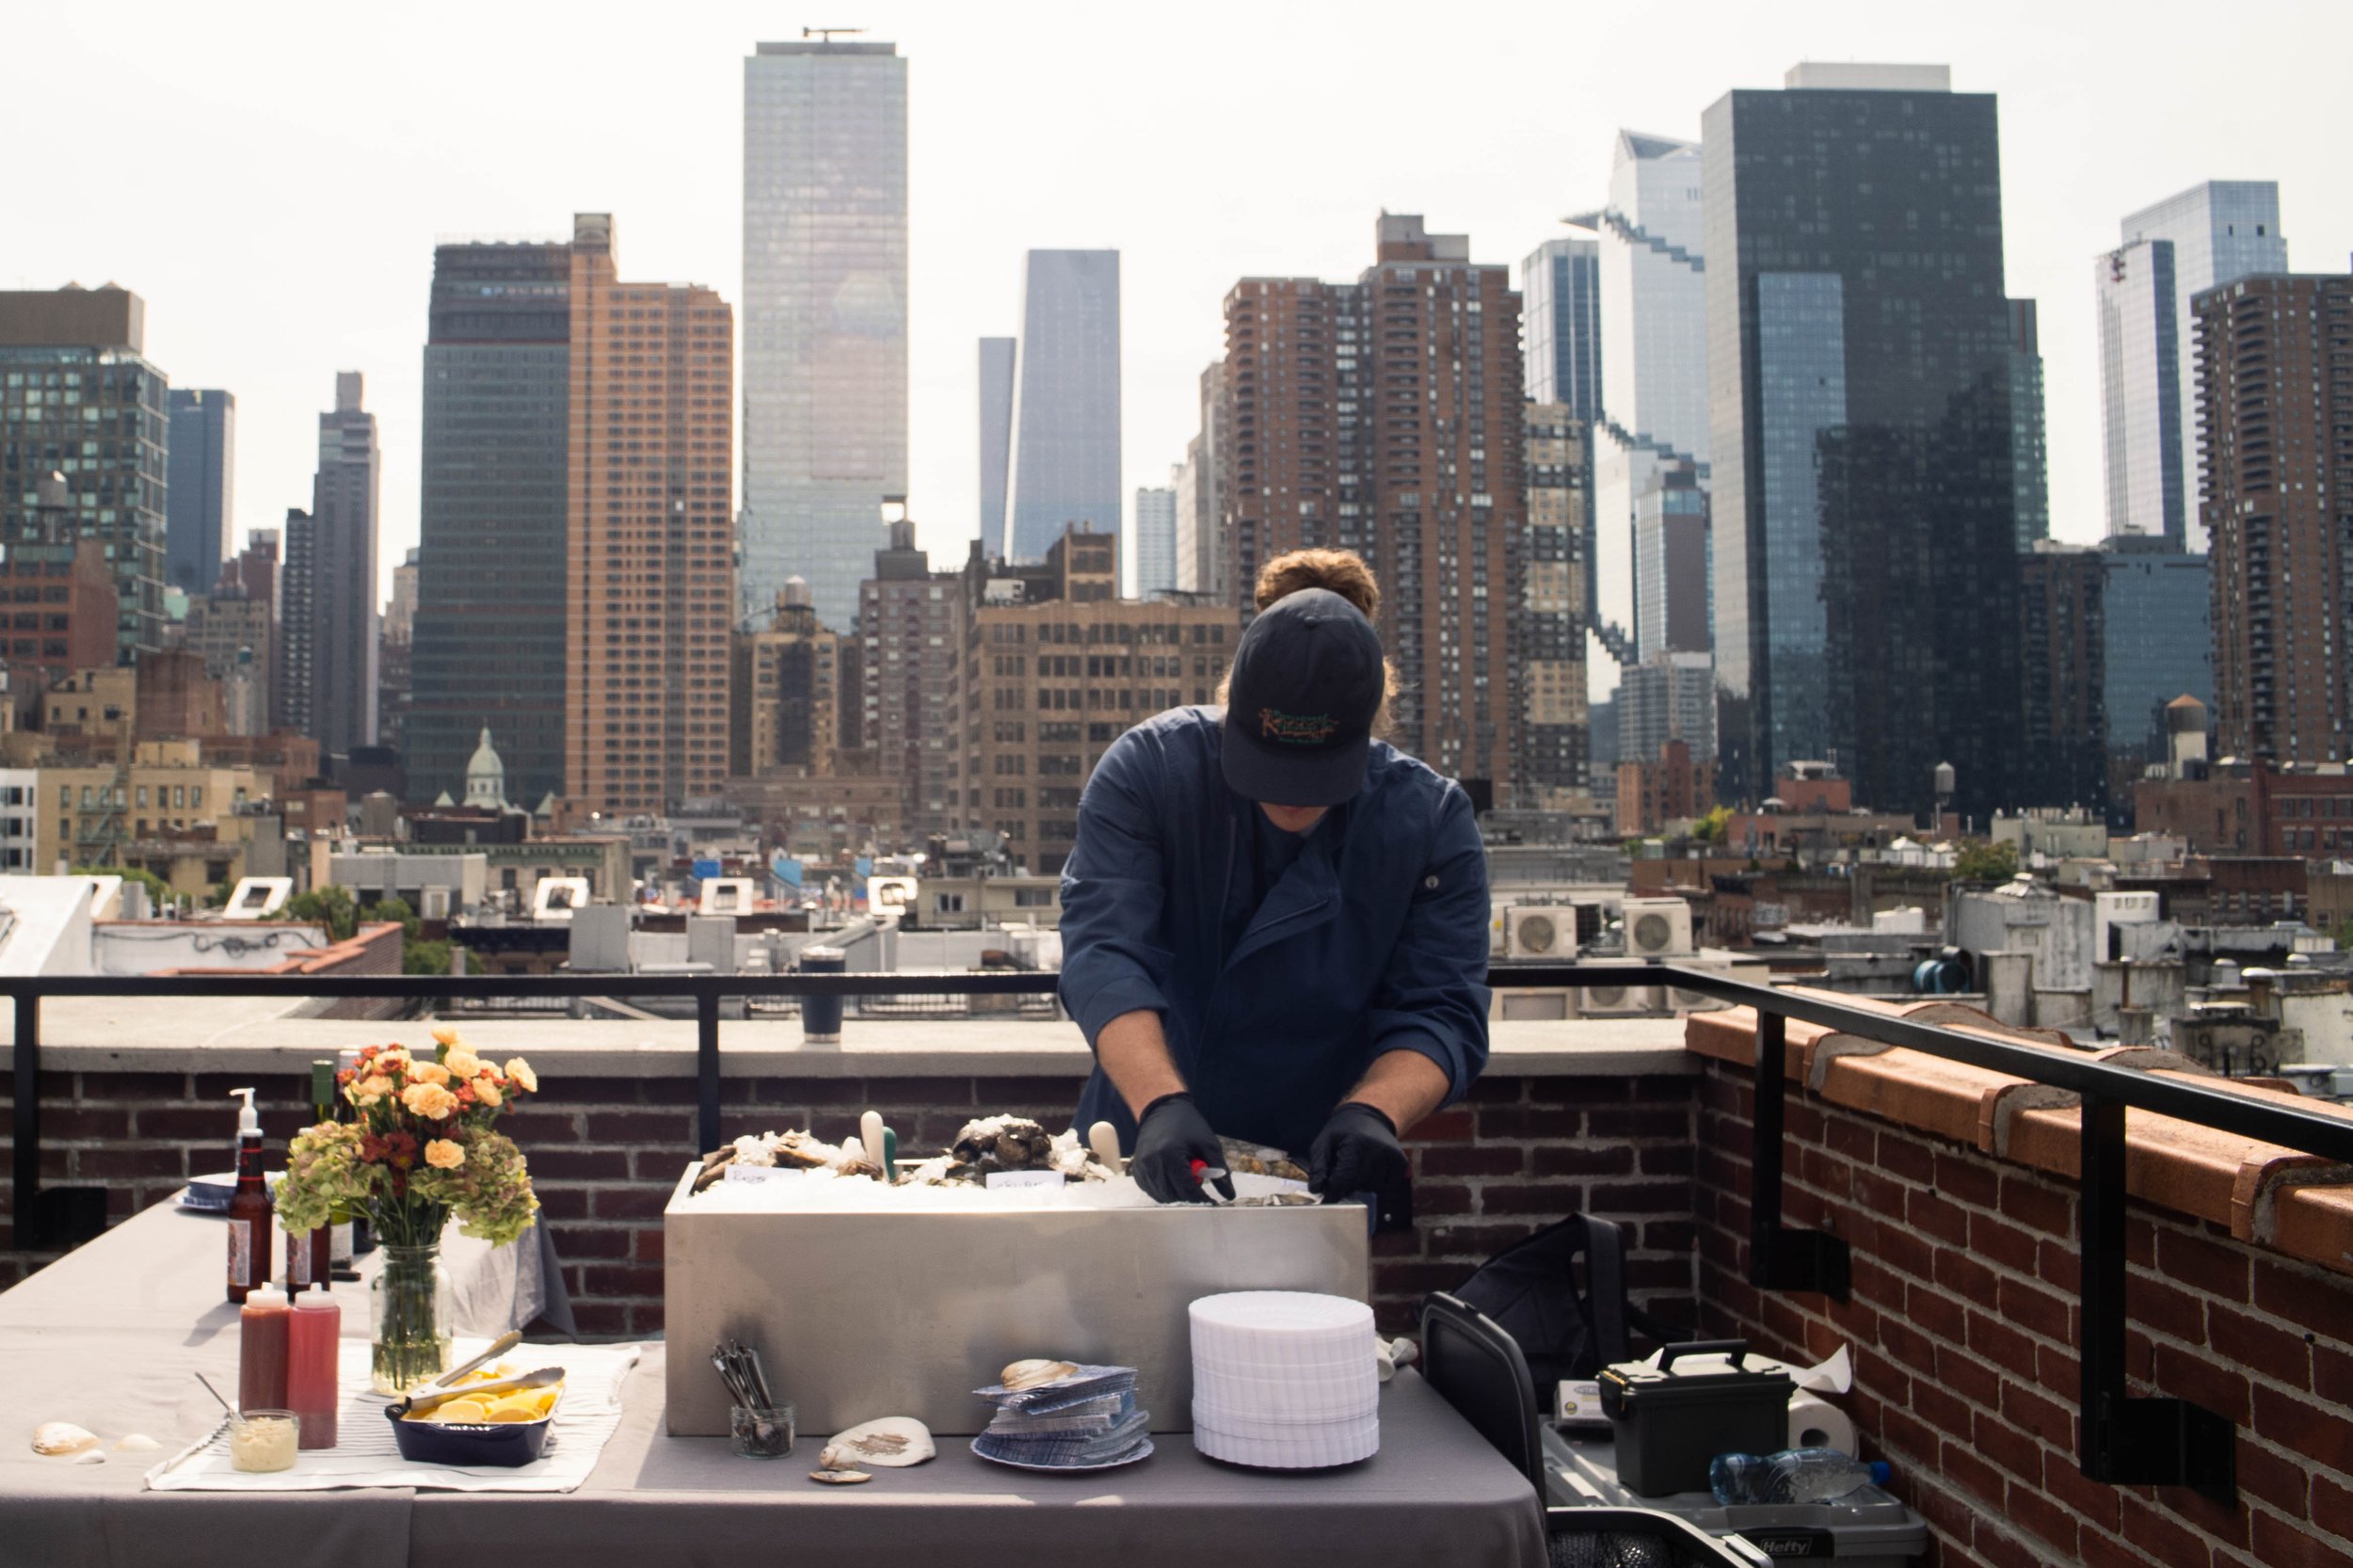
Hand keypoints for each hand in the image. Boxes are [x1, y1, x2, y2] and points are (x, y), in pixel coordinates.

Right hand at [1130, 1092, 1233, 1204]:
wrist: (1162, 1109)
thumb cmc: (1188, 1125)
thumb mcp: (1208, 1145)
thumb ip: (1220, 1172)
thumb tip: (1229, 1195)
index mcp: (1170, 1156)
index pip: (1187, 1190)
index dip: (1202, 1199)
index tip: (1212, 1201)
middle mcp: (1152, 1164)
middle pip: (1174, 1197)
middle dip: (1189, 1195)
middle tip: (1198, 1179)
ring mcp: (1141, 1168)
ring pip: (1163, 1197)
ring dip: (1177, 1193)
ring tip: (1184, 1172)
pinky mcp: (1137, 1170)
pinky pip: (1153, 1191)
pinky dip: (1165, 1189)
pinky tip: (1172, 1174)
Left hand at [1308, 1102, 1412, 1232]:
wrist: (1371, 1116)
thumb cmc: (1343, 1131)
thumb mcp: (1324, 1142)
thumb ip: (1318, 1166)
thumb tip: (1316, 1190)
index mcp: (1355, 1143)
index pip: (1344, 1177)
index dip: (1333, 1191)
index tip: (1327, 1199)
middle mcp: (1376, 1149)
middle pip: (1357, 1184)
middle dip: (1346, 1185)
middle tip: (1341, 1174)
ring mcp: (1391, 1155)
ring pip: (1372, 1187)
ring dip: (1362, 1184)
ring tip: (1358, 1166)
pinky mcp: (1401, 1161)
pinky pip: (1386, 1186)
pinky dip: (1377, 1184)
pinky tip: (1371, 1169)